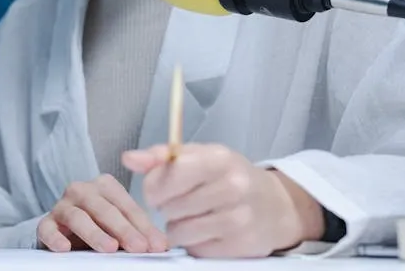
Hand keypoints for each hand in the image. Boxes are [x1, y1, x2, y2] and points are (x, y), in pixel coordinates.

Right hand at [37, 174, 168, 253]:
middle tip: (139, 247)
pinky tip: (65, 248)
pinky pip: (47, 228)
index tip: (156, 245)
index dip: (143, 226)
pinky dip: (55, 238)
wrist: (66, 228)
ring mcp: (62, 205)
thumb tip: (161, 244)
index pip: (127, 206)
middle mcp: (82, 190)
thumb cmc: (99, 223)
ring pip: (77, 217)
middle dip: (124, 229)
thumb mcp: (120, 222)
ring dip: (95, 233)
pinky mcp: (46, 222)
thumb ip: (139, 230)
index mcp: (105, 186)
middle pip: (104, 209)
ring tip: (110, 248)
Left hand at [122, 143, 324, 257]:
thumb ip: (162, 157)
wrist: (275, 205)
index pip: (169, 174)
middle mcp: (232, 187)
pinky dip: (194, 243)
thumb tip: (130, 159)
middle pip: (169, 206)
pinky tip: (207, 230)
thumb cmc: (230, 177)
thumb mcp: (201, 156)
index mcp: (219, 159)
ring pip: (178, 231)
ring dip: (178, 226)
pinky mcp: (238, 246)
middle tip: (182, 202)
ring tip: (193, 216)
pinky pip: (194, 249)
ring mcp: (237, 219)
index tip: (158, 189)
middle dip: (167, 207)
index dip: (153, 186)